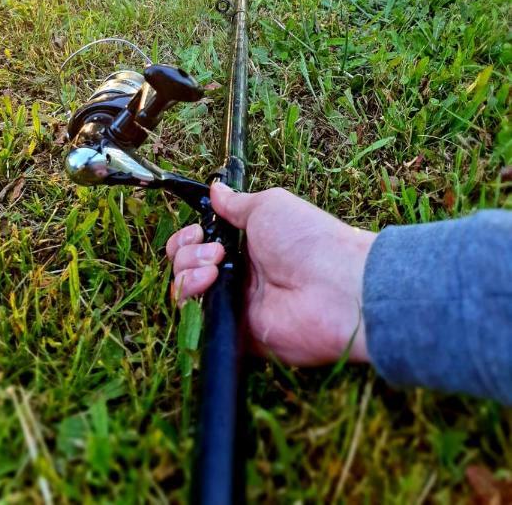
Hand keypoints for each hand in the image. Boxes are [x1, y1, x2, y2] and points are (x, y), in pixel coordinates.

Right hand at [166, 183, 375, 365]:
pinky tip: (210, 281)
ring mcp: (237, 304)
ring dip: (187, 270)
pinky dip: (193, 296)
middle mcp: (239, 275)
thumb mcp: (269, 207)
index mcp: (247, 246)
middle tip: (215, 250)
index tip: (198, 229)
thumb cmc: (308, 240)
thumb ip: (236, 204)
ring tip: (214, 266)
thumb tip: (215, 189)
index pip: (200, 243)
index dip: (189, 236)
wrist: (336, 287)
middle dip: (186, 251)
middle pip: (185, 265)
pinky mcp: (236, 332)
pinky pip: (199, 318)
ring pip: (185, 290)